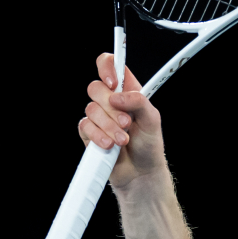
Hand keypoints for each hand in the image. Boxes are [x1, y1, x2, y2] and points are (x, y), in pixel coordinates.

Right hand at [77, 53, 166, 189]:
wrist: (140, 172)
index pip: (111, 66)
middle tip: (127, 123)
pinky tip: (109, 145)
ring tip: (123, 140)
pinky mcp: (89, 133)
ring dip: (108, 126)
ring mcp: (98, 117)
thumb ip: (139, 102)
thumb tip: (117, 96)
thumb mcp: (153, 120)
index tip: (113, 84)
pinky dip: (97, 136)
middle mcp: (111, 101)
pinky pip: (84, 126)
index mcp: (128, 91)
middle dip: (111, 108)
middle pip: (95, 88)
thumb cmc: (149, 144)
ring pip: (90, 109)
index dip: (107, 67)